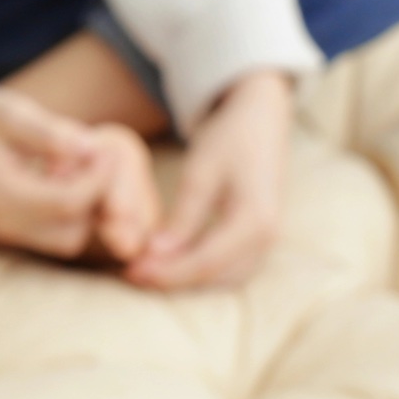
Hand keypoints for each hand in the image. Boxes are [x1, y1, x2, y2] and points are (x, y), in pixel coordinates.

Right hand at [0, 86, 156, 260]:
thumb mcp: (11, 114)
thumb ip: (49, 134)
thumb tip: (92, 150)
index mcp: (2, 197)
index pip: (69, 203)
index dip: (98, 179)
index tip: (107, 149)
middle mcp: (4, 223)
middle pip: (74, 229)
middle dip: (94, 198)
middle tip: (98, 161)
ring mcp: (9, 230)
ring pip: (70, 238)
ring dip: (85, 208)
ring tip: (82, 168)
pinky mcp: (16, 229)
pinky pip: (58, 233)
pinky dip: (73, 211)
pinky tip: (68, 176)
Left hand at [127, 69, 292, 289]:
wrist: (261, 119)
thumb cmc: (229, 138)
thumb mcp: (200, 173)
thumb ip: (182, 218)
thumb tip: (155, 257)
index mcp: (255, 220)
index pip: (206, 262)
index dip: (166, 273)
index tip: (131, 272)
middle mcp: (267, 237)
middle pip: (215, 276)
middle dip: (173, 279)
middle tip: (133, 273)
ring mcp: (267, 240)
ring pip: (225, 278)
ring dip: (187, 280)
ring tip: (148, 270)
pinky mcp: (260, 238)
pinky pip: (231, 268)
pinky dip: (201, 271)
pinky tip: (171, 261)